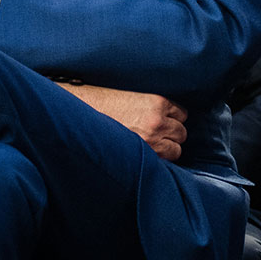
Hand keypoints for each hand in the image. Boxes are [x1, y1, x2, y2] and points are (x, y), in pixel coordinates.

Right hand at [63, 83, 187, 161]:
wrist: (78, 116)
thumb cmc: (101, 105)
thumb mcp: (131, 97)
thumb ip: (150, 107)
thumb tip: (166, 118)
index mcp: (157, 102)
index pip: (182, 113)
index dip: (172, 119)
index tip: (163, 122)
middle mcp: (157, 120)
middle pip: (181, 132)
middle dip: (170, 135)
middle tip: (155, 136)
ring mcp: (151, 139)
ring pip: (176, 149)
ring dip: (166, 149)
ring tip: (150, 147)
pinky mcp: (142, 154)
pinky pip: (164, 162)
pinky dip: (158, 161)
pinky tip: (146, 156)